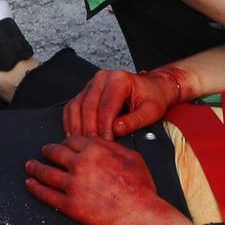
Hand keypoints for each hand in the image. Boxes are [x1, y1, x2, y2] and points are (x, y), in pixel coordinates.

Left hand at [26, 136, 191, 224]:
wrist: (139, 215)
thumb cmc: (140, 188)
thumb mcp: (131, 157)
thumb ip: (111, 147)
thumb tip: (99, 142)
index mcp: (95, 151)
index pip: (72, 140)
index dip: (66, 141)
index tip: (63, 144)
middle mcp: (80, 165)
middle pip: (56, 153)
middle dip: (48, 151)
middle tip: (44, 151)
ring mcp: (72, 186)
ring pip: (46, 172)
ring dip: (35, 167)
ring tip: (30, 166)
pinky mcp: (69, 205)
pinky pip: (46, 195)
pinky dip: (35, 188)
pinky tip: (30, 184)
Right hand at [63, 66, 195, 138]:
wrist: (153, 88)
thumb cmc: (153, 97)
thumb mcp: (151, 111)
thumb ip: (134, 120)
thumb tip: (117, 129)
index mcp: (119, 79)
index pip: (106, 106)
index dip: (104, 127)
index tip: (106, 143)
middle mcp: (103, 78)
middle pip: (88, 106)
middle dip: (89, 129)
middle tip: (93, 146)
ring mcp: (92, 84)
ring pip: (77, 106)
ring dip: (77, 127)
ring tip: (81, 143)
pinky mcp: (86, 91)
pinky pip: (73, 106)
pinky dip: (71, 122)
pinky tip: (74, 135)